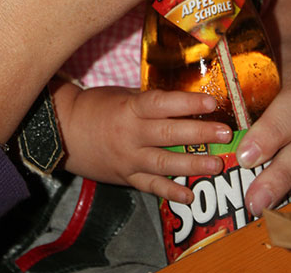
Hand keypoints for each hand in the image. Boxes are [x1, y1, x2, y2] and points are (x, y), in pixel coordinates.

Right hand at [56, 83, 232, 202]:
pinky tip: (189, 195)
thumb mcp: (122, 96)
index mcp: (130, 109)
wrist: (64, 132)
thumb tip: (183, 103)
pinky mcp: (126, 177)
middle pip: (169, 135)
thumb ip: (150, 103)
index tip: (211, 102)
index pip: (162, 104)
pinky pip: (151, 186)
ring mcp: (129, 159)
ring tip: (217, 164)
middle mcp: (131, 135)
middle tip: (225, 133)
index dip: (187, 104)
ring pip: (165, 164)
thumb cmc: (95, 107)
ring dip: (193, 165)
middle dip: (200, 135)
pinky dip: (170, 192)